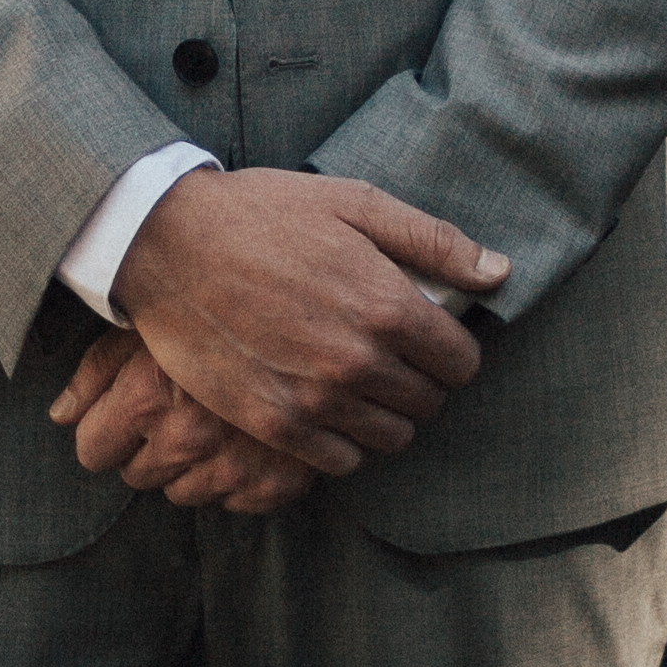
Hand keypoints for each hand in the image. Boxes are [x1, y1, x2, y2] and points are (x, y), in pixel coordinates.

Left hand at [48, 330, 317, 513]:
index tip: (124, 410)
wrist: (322, 303)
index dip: (104, 429)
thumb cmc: (218, 299)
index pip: (92, 451)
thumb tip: (60, 417)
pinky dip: (239, 475)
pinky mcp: (280, 483)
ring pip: (184, 493)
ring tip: (213, 417)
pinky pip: (236, 502)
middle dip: (149, 446)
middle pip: (137, 475)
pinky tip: (247, 435)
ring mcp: (236, 465)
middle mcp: (187, 438)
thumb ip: (96, 372)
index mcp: (147, 396)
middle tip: (176, 405)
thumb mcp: (150, 319)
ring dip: (192, 465)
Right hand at [103, 168, 502, 479]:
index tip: (428, 336)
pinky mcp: (273, 423)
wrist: (167, 243)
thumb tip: (499, 272)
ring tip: (359, 382)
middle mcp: (358, 361)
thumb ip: (433, 242)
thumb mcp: (354, 204)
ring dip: (386, 414)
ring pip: (391, 438)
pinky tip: (326, 407)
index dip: (451, 349)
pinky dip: (344, 442)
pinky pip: (340, 462)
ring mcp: (315, 399)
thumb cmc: (262, 214)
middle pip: (429, 402)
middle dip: (420, 380)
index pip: (461, 362)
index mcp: (387, 304)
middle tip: (390, 355)